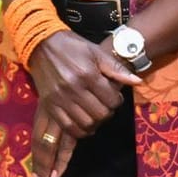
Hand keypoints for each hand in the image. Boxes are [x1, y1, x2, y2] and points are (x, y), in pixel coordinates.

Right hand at [26, 31, 140, 176]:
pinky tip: (80, 131)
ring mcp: (58, 100)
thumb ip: (116, 69)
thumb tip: (137, 81)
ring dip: (91, 127)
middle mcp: (72, 90)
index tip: (113, 98)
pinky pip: (64, 128)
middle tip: (104, 110)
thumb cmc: (72, 46)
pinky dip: (75, 133)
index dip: (115, 101)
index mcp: (87, 76)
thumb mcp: (96, 52)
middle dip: (105, 116)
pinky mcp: (48, 105)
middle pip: (97, 117)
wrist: (41, 43)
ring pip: (81, 126)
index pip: (110, 101)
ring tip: (93, 122)